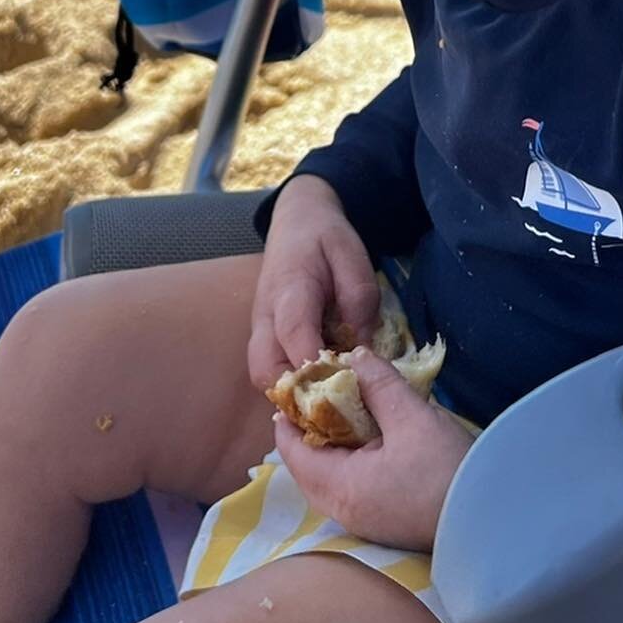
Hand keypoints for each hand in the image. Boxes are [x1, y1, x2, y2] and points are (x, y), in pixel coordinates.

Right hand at [247, 177, 378, 391]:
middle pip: (266, 369)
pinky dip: (291, 385)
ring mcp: (260, 328)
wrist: (296, 220)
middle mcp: (266, 315)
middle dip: (297, 393)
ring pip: (263, 375)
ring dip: (292, 393)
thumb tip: (361, 350)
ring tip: (330, 400)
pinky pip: (270, 370)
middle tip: (336, 402)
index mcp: (290, 288)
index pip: (294, 332)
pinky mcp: (264, 337)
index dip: (314, 364)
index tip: (340, 386)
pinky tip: (320, 388)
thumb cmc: (326, 238)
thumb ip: (359, 300)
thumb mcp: (353, 257)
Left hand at [272, 348, 474, 551]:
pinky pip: (346, 486)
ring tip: (343, 409)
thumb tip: (355, 357)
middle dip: (308, 428)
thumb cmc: (446, 471)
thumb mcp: (413, 419)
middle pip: (305, 465)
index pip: (293, 449)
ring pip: (326, 477)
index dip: (290, 414)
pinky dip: (345, 460)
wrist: (486, 521)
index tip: (299, 383)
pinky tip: (366, 439)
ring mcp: (360, 519)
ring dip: (328, 444)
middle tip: (320, 391)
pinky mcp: (379, 521)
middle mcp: (341, 509)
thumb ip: (380, 385)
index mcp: (340, 486)